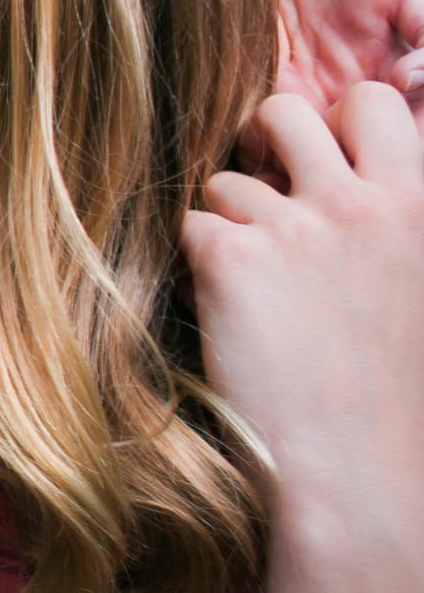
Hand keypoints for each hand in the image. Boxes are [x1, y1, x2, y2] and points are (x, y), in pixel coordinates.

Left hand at [183, 88, 423, 520]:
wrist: (365, 488)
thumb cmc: (402, 408)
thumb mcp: (423, 293)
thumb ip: (398, 230)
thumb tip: (356, 194)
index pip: (372, 104)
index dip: (337, 128)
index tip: (324, 170)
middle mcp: (367, 203)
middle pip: (287, 108)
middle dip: (267, 139)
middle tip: (266, 193)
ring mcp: (298, 227)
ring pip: (227, 176)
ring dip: (231, 219)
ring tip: (256, 286)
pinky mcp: (232, 260)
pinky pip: (191, 226)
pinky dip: (198, 262)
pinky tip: (226, 314)